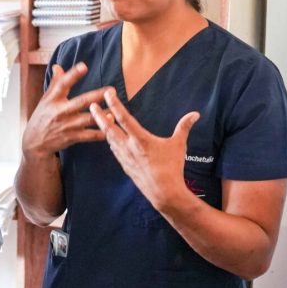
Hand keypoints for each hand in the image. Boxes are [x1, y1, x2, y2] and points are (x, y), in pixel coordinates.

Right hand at [21, 63, 107, 157]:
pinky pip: (89, 135)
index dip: (73, 75)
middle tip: (111, 90)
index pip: (63, 84)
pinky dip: (100, 133)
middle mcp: (60, 111)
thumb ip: (55, 83)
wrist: (34, 143)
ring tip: (115, 110)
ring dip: (102, 115)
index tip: (84, 66)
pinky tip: (111, 128)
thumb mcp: (45, 99)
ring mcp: (67, 125)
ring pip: (88, 119)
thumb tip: (58, 66)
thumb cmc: (42, 117)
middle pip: (81, 102)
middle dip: (96, 96)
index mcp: (53, 99)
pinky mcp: (71, 138)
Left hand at [88, 87, 197, 210]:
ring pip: (110, 140)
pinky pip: (114, 150)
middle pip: (109, 129)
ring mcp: (125, 158)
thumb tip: (196, 114)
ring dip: (104, 128)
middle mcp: (129, 147)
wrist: (164, 193)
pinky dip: (111, 141)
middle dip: (99, 116)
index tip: (108, 94)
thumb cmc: (172, 168)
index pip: (124, 118)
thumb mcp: (179, 145)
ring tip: (100, 119)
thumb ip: (184, 127)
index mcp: (140, 139)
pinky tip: (110, 138)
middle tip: (91, 106)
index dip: (115, 105)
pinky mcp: (125, 166)